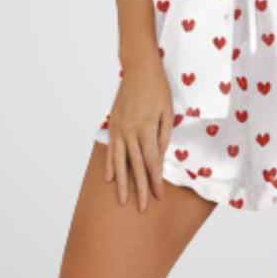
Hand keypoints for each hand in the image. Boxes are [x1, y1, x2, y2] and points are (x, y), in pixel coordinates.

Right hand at [104, 62, 174, 211]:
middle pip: (135, 166)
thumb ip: (163, 135)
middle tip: (141, 207)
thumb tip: (160, 157)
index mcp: (146, 129)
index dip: (155, 180)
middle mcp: (130, 131)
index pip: (152, 161)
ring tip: (122, 200)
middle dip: (140, 188)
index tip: (158, 196)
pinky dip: (109, 165)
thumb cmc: (158, 89)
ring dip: (121, 182)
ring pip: (119, 161)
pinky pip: (110, 150)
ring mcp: (119, 129)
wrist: (139, 69)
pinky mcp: (112, 125)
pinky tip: (109, 179)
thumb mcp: (167, 111)